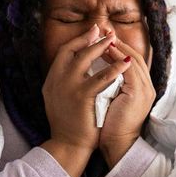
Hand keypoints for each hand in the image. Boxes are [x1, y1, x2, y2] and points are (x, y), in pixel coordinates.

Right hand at [40, 24, 130, 176]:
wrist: (67, 145)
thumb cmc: (66, 124)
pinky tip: (124, 63)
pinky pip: (101, 77)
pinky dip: (113, 68)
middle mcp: (56, 80)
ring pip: (85, 58)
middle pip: (72, 49)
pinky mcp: (81, 96)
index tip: (92, 33)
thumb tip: (73, 69)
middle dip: (90, 38)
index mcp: (51, 80)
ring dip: (101, 47)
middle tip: (105, 31)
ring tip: (114, 41)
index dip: (78, 40)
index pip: (63, 51)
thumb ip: (63, 83)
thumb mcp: (58, 99)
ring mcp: (68, 87)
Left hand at [98, 36, 154, 166]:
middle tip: (103, 30)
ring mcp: (145, 89)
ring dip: (117, 46)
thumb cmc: (111, 128)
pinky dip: (117, 58)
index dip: (119, 48)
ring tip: (102, 37)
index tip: (103, 38)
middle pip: (135, 56)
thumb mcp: (112, 101)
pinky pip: (129, 69)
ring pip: (133, 59)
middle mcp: (147, 87)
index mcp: (141, 89)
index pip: (132, 61)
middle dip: (118, 41)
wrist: (118, 146)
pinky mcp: (138, 93)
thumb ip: (110, 86)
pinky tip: (105, 50)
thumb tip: (96, 73)